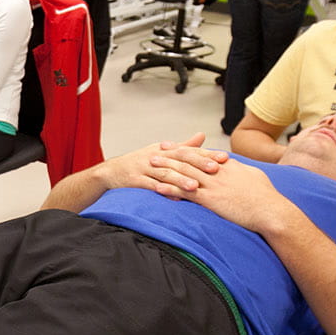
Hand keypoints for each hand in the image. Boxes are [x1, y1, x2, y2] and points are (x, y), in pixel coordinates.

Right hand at [98, 133, 213, 193]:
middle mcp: (156, 156)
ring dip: (181, 180)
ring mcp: (145, 168)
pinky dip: (162, 191)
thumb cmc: (140, 162)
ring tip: (196, 187)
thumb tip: (202, 136)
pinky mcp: (135, 180)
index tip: (224, 158)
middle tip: (215, 169)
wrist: (111, 172)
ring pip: (166, 173)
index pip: (189, 150)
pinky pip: (150, 186)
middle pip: (180, 159)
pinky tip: (174, 198)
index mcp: (165, 149)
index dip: (206, 154)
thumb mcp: (161, 151)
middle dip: (198, 164)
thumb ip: (183, 146)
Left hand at [156, 153, 295, 233]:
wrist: (271, 211)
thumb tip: (234, 166)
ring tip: (151, 164)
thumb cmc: (267, 197)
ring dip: (166, 168)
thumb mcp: (254, 176)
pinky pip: (184, 192)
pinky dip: (170, 189)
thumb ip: (241, 169)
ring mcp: (213, 184)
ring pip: (184, 172)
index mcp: (229, 165)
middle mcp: (218, 171)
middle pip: (190, 159)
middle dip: (171, 154)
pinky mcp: (210, 200)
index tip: (174, 146)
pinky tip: (158, 187)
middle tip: (157, 150)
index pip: (203, 154)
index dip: (187, 149)